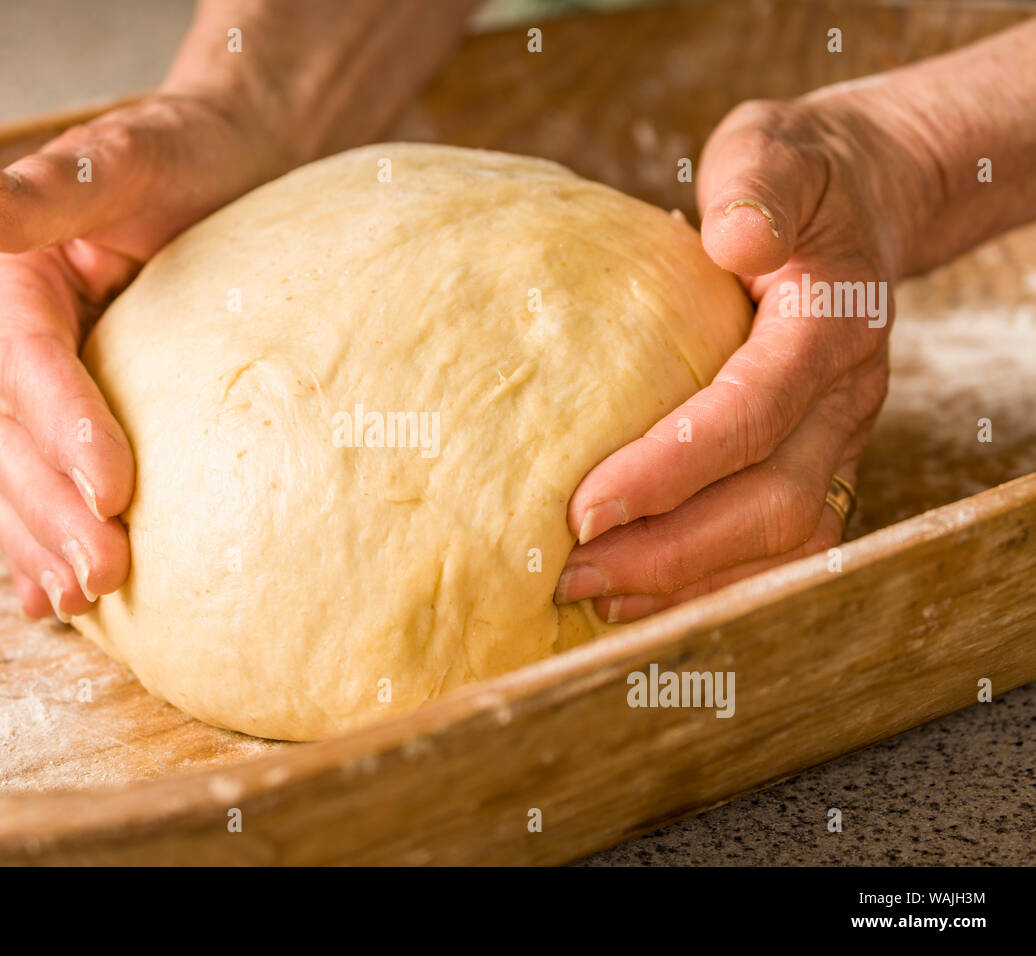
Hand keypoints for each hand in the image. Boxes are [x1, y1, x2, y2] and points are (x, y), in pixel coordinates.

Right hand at [0, 91, 291, 619]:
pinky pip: (24, 494)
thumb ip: (53, 186)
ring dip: (38, 543)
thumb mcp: (128, 158)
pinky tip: (51, 601)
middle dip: (52, 510)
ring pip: (6, 480)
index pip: (24, 361)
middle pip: (9, 437)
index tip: (112, 487)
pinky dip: (32, 546)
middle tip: (106, 570)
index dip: (61, 426)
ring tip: (83, 597)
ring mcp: (15, 392)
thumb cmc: (180, 164)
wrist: (212, 178)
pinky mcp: (50, 426)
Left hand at [555, 93, 937, 621]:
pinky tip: (641, 594)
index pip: (750, 414)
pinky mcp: (818, 462)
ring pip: (784, 542)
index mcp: (830, 325)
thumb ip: (759, 183)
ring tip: (595, 598)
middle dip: (668, 551)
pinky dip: (715, 581)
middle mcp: (845, 398)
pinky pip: (781, 545)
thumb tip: (734, 236)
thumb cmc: (798, 177)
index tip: (584, 508)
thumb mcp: (775, 150)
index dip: (670, 469)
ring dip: (690, 583)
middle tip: (570, 574)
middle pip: (771, 504)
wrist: (865, 200)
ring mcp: (838, 439)